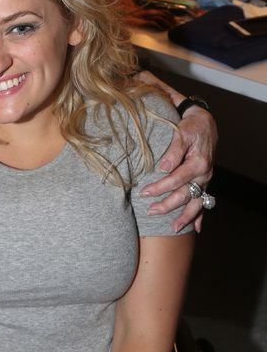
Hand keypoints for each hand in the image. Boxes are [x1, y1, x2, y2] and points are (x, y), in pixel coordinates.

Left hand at [141, 107, 216, 232]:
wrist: (205, 123)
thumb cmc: (191, 127)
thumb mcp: (182, 133)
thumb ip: (173, 151)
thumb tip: (163, 168)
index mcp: (198, 163)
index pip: (176, 180)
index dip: (160, 187)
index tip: (144, 192)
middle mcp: (204, 174)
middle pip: (185, 195)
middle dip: (168, 205)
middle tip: (150, 212)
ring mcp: (206, 180)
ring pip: (197, 203)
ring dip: (186, 217)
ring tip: (174, 228)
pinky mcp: (205, 182)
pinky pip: (205, 201)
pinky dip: (201, 215)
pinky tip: (196, 228)